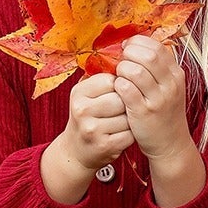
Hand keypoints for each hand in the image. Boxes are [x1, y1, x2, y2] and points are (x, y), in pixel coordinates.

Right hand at [40, 74, 131, 200]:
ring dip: (130, 119)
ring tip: (122, 121)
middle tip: (122, 110)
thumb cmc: (88, 117)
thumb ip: (101, 78)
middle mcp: (82, 110)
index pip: (111, 80)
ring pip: (127, 117)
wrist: (77, 150)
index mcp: (79, 92)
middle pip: (121, 98)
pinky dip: (131, 134)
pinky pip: (130, 134)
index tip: (118, 93)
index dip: (121, 86)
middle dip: (127, 103)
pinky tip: (123, 133)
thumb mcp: (86, 95)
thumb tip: (127, 56)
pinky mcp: (105, 146)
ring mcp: (93, 129)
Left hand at [113, 35, 191, 160]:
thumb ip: (156, 68)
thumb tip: (133, 46)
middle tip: (121, 61)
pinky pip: (126, 89)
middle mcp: (171, 85)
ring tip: (120, 77)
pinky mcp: (144, 112)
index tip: (127, 49)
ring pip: (135, 71)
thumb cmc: (163, 112)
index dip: (138, 43)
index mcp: (176, 74)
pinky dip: (118, 85)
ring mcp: (159, 99)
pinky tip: (118, 90)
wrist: (170, 144)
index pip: (157, 47)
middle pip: (147, 55)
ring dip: (122, 70)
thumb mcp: (167, 87)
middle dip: (129, 54)